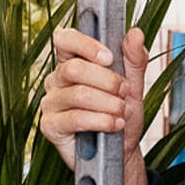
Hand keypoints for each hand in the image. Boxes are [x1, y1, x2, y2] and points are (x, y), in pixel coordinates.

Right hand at [38, 26, 148, 184]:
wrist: (122, 151)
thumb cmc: (122, 114)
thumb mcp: (134, 85)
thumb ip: (134, 59)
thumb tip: (135, 32)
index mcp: (72, 62)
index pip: (65, 39)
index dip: (85, 44)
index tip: (109, 57)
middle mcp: (56, 80)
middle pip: (74, 68)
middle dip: (107, 81)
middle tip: (125, 92)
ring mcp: (50, 103)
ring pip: (78, 94)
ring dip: (108, 104)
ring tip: (122, 112)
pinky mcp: (49, 126)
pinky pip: (75, 118)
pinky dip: (101, 120)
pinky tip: (115, 125)